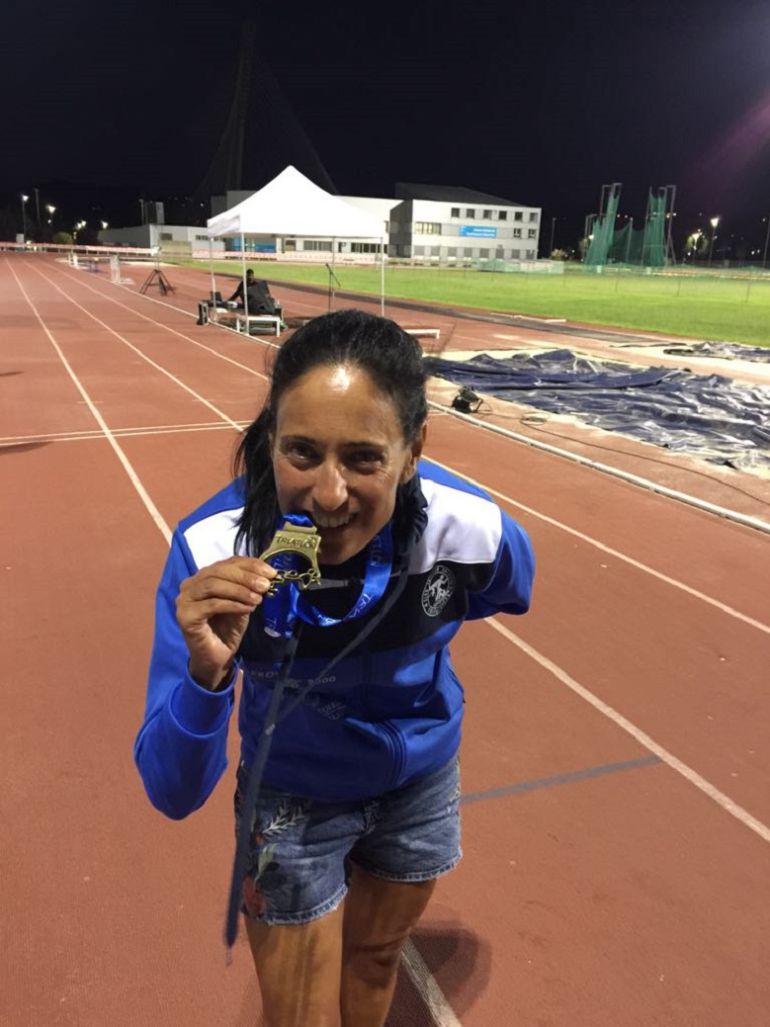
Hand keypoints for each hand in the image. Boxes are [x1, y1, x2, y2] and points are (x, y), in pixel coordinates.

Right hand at [176, 557, 276, 689]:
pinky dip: (232, 604)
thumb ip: (248, 587)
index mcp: (204, 576)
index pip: (227, 562)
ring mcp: (184, 600)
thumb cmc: (228, 629)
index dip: (250, 565)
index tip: (271, 572)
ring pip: (213, 586)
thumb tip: (267, 575)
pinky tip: (247, 608)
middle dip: (245, 577)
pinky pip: (211, 605)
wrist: (217, 658)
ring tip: (258, 598)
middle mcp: (190, 585)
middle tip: (265, 586)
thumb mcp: (242, 602)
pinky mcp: (185, 616)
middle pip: (218, 571)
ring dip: (239, 590)